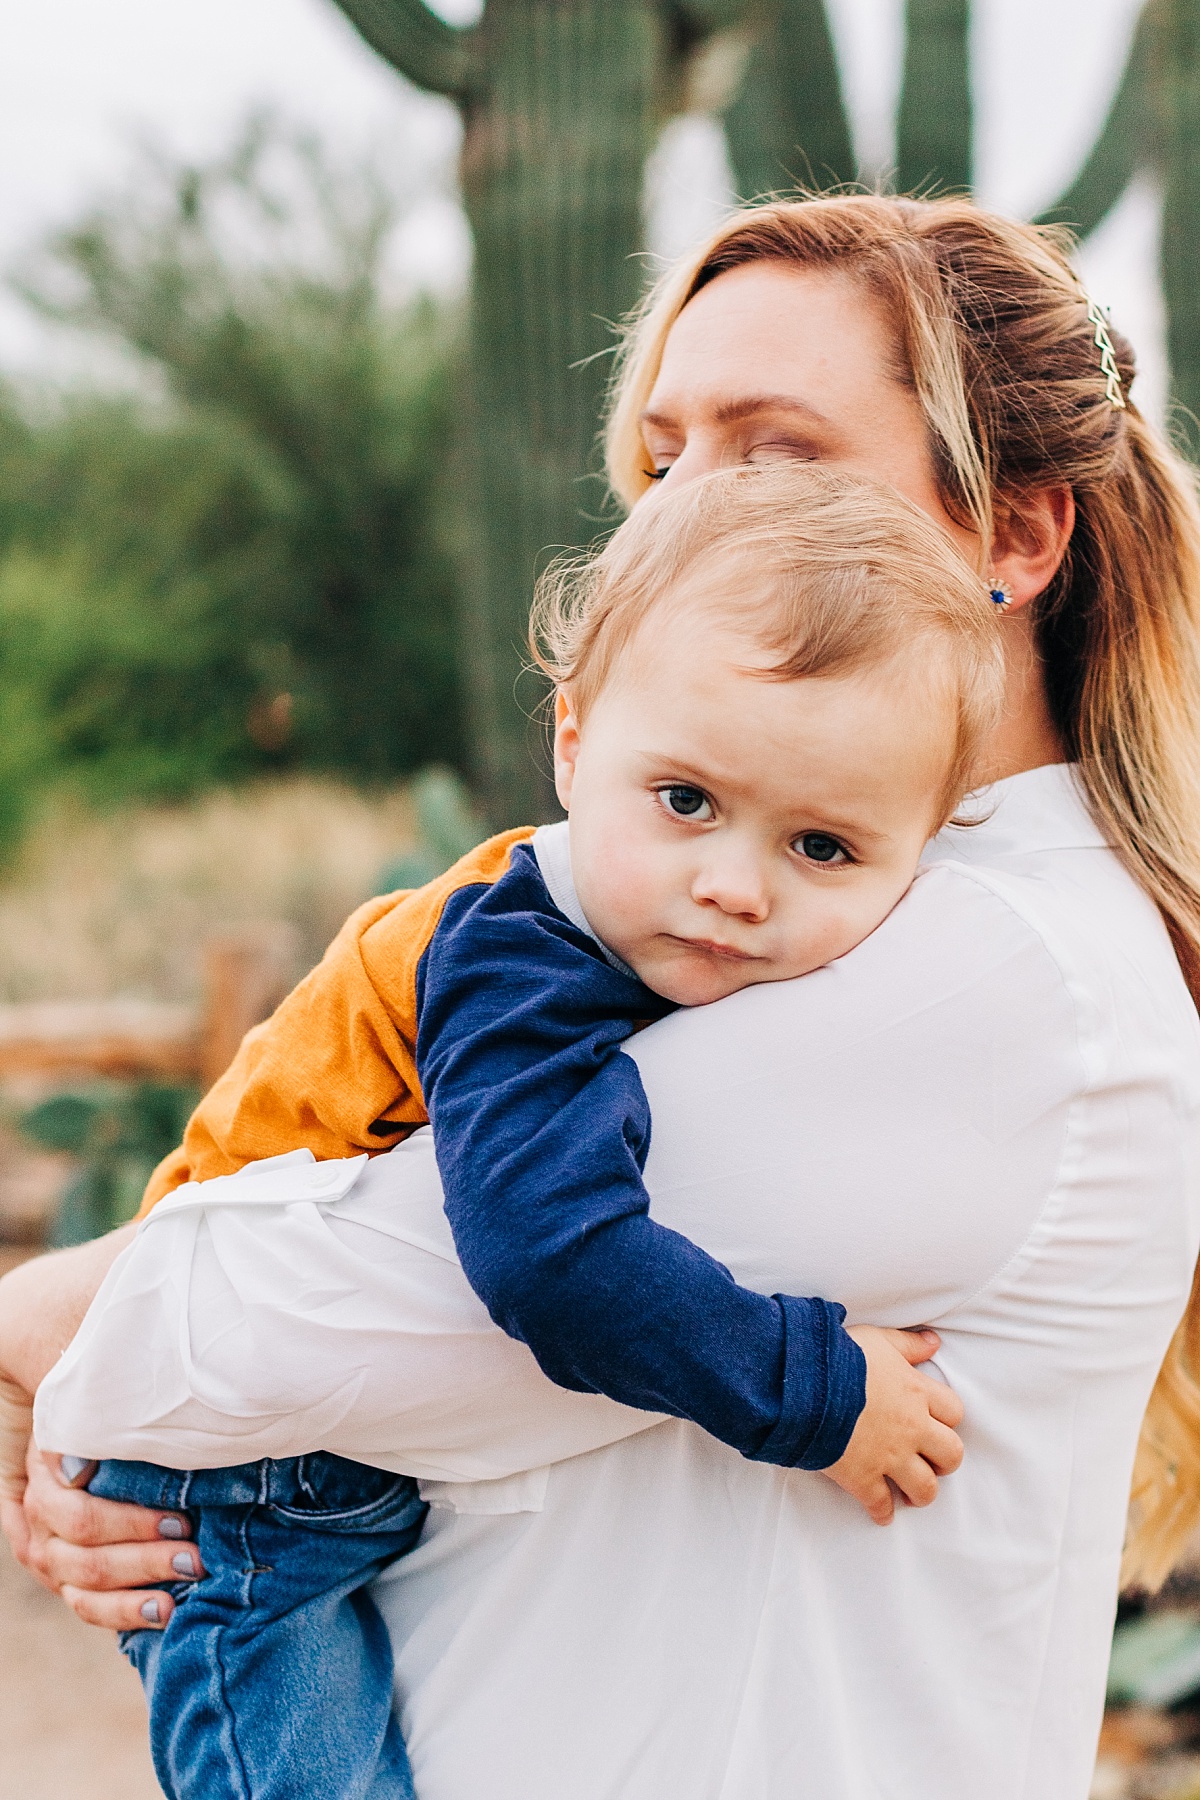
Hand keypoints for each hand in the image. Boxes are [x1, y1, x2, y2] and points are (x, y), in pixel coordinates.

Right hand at [4, 1442, 202, 1630]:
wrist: (70, 1458)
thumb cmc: (94, 1436)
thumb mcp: (88, 1427)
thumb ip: (82, 1439)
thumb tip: (78, 1469)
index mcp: (44, 1490)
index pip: (84, 1519)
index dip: (132, 1524)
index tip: (180, 1521)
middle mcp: (41, 1533)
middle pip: (89, 1561)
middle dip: (146, 1562)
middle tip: (195, 1559)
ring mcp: (50, 1564)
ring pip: (86, 1594)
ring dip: (134, 1601)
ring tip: (174, 1602)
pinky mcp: (65, 1585)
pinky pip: (90, 1610)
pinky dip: (124, 1616)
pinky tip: (161, 1617)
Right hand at [822, 1326, 963, 1524]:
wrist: (805, 1385)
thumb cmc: (839, 1357)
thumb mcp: (877, 1339)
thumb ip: (907, 1344)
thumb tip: (934, 1342)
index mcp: (916, 1393)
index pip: (953, 1412)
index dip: (947, 1419)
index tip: (936, 1423)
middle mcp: (911, 1428)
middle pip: (951, 1455)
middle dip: (945, 1462)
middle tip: (932, 1462)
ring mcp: (889, 1456)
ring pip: (925, 1487)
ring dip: (921, 1492)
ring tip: (912, 1493)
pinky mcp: (863, 1477)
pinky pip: (881, 1504)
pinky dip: (882, 1512)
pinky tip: (881, 1514)